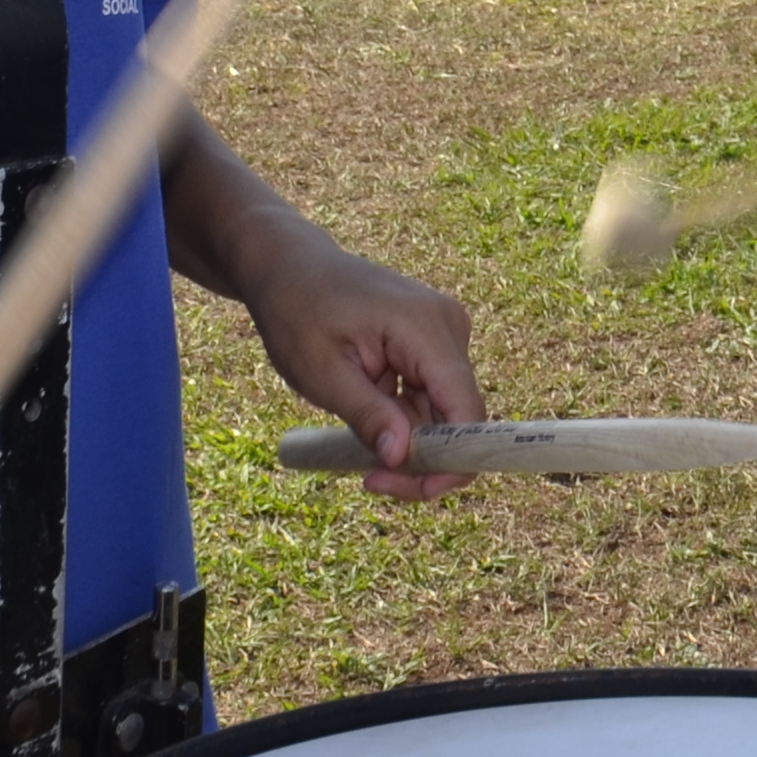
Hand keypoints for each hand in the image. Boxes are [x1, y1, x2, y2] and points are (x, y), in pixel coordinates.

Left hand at [234, 236, 485, 501]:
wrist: (290, 267)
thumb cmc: (297, 311)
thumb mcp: (322, 371)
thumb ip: (368, 414)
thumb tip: (404, 459)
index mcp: (425, 327)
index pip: (465, 410)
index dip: (449, 461)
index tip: (405, 488)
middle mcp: (449, 326)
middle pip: (460, 418)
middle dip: (423, 460)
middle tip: (370, 481)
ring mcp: (444, 333)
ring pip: (448, 414)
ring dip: (412, 445)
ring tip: (364, 459)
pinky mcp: (434, 344)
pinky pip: (434, 399)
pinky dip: (408, 424)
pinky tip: (374, 431)